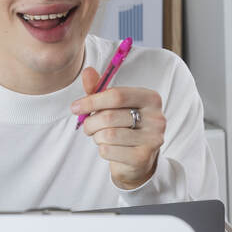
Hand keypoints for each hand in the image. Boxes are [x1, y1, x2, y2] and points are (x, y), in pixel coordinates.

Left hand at [71, 68, 165, 189]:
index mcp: (151, 99)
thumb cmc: (126, 127)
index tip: (75, 107)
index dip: (92, 101)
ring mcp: (152, 139)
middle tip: (88, 126)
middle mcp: (156, 118)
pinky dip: (102, 149)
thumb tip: (87, 71)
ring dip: (97, 136)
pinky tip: (111, 149)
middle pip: (109, 116)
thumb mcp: (114, 106)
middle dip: (91, 122)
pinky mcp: (143, 157)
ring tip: (101, 137)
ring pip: (107, 135)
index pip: (117, 95)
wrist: (139, 159)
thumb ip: (100, 89)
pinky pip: (108, 150)